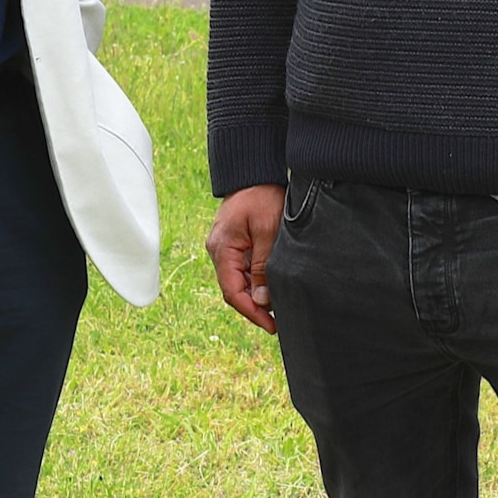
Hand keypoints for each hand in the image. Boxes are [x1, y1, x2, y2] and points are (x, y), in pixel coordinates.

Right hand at [206, 185, 285, 333]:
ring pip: (239, 281)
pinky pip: (243, 269)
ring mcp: (225, 248)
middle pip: (234, 290)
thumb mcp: (268, 231)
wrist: (254, 172)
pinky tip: (272, 287)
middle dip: (255, 307)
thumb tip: (260, 300)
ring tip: (279, 307)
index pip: (232, 292)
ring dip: (256, 294)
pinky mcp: (234, 244)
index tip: (271, 326)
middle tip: (279, 322)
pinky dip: (256, 281)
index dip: (251, 312)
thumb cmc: (262, 196)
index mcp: (222, 249)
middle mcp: (219, 251)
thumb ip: (263, 266)